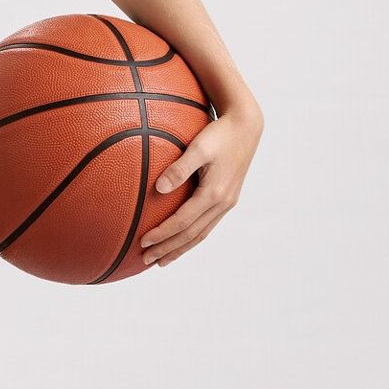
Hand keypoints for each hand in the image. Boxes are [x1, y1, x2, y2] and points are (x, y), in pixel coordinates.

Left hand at [139, 104, 261, 267]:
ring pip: (201, 234)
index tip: (143, 242)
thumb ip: (179, 169)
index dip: (162, 234)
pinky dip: (192, 238)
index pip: (182, 222)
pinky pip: (207, 226)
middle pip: (191, 235)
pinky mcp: (227, 199)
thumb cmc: (219, 134)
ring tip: (162, 260)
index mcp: (213, 193)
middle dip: (168, 249)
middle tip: (147, 260)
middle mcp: (222, 203)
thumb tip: (159, 188)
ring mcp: (227, 203)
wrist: (246, 127)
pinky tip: (182, 241)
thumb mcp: (198, 148)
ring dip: (180, 249)